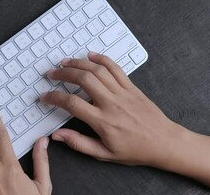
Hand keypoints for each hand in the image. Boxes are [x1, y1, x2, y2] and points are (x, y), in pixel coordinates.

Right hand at [40, 52, 184, 166]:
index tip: (45, 96)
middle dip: (64, 73)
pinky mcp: (132, 87)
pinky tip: (90, 55)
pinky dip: (102, 59)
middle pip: (83, 79)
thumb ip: (78, 143)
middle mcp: (112, 103)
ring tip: (65, 62)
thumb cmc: (135, 150)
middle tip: (52, 73)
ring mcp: (123, 92)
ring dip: (79, 63)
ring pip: (97, 70)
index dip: (54, 97)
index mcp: (103, 121)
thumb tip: (57, 136)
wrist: (164, 142)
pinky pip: (115, 68)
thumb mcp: (104, 154)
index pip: (72, 104)